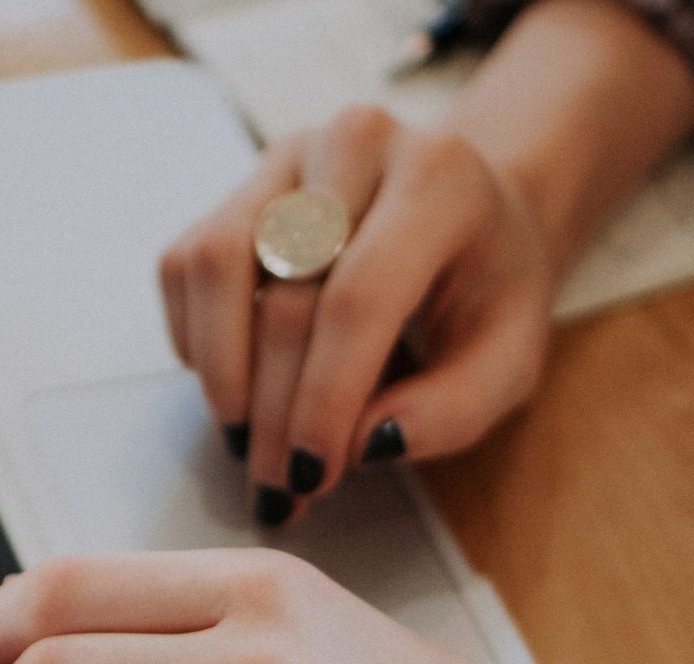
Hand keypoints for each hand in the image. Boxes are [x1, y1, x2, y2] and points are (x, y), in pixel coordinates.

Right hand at [158, 107, 555, 525]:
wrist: (470, 212)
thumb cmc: (488, 291)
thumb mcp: (508, 360)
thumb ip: (452, 410)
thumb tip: (365, 444)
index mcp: (440, 180)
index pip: (359, 296)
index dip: (324, 397)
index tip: (311, 475)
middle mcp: (357, 145)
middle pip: (286, 294)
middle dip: (274, 411)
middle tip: (278, 487)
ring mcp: (288, 156)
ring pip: (216, 264)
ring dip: (221, 372)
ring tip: (245, 440)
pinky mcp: (240, 183)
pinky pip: (185, 264)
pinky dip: (196, 338)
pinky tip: (237, 384)